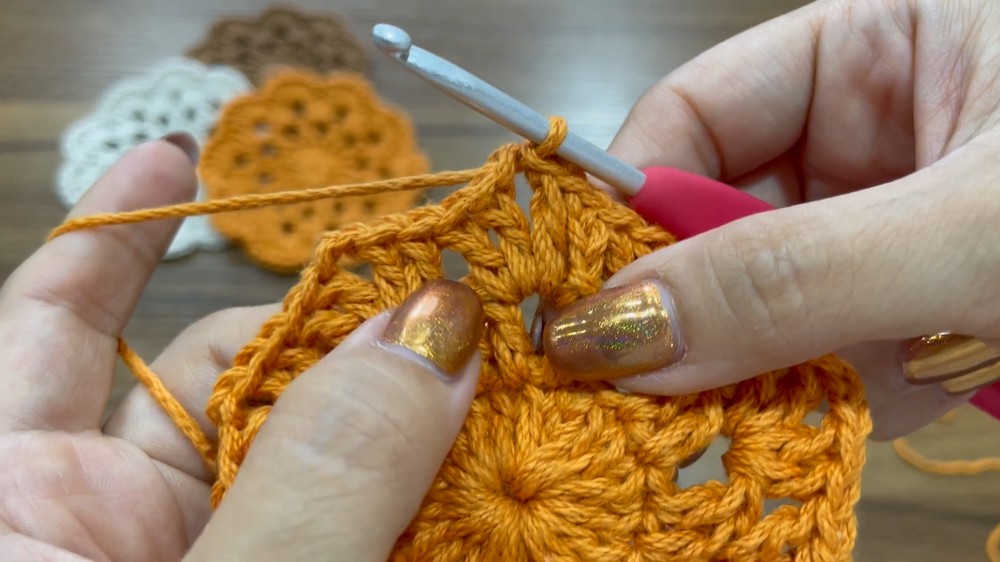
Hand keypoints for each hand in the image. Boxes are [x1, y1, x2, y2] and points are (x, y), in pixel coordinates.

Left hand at [0, 136, 482, 560]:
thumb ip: (321, 476)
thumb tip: (431, 329)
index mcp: (23, 502)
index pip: (53, 321)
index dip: (117, 229)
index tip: (180, 155)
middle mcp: (103, 521)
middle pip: (217, 375)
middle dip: (327, 338)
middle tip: (448, 321)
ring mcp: (192, 555)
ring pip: (296, 446)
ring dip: (389, 419)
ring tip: (485, 389)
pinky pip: (335, 512)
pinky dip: (401, 488)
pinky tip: (472, 470)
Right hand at [542, 0, 999, 439]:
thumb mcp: (968, 230)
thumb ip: (790, 277)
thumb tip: (611, 335)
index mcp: (871, 48)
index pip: (694, 116)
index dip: (630, 209)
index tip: (588, 308)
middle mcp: (864, 135)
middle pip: (719, 226)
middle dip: (704, 313)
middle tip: (659, 395)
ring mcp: (884, 231)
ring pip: (767, 310)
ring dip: (777, 372)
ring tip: (809, 406)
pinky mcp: (913, 313)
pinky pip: (829, 361)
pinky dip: (836, 402)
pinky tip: (880, 408)